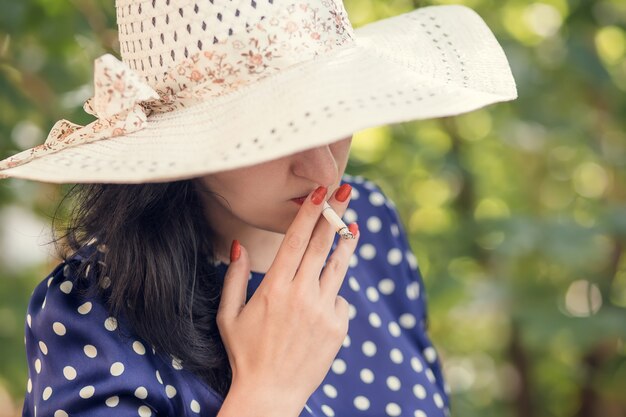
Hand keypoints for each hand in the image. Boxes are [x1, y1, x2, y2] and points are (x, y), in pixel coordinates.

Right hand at [216, 184, 358, 415]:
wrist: (271, 393)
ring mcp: (323, 311)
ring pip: (338, 267)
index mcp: (274, 288)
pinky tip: (319, 307)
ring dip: (345, 244)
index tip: (320, 192)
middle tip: (345, 191)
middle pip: (322, 244)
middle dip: (334, 213)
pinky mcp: (338, 326)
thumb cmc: (245, 353)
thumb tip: (239, 245)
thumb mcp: (229, 315)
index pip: (296, 240)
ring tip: (352, 227)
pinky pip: (339, 299)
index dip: (309, 213)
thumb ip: (234, 277)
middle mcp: (302, 294)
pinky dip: (331, 295)